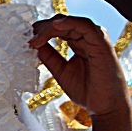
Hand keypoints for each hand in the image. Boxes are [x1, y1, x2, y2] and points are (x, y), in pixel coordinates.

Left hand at [30, 16, 131, 130]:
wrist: (105, 108)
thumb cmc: (87, 91)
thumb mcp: (60, 71)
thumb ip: (49, 57)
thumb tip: (33, 44)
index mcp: (79, 43)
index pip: (57, 28)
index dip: (40, 31)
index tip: (26, 40)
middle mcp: (87, 38)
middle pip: (61, 23)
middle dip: (42, 28)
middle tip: (29, 39)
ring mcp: (95, 40)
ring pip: (71, 22)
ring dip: (50, 27)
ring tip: (36, 37)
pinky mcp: (102, 44)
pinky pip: (86, 27)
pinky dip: (70, 23)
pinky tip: (56, 26)